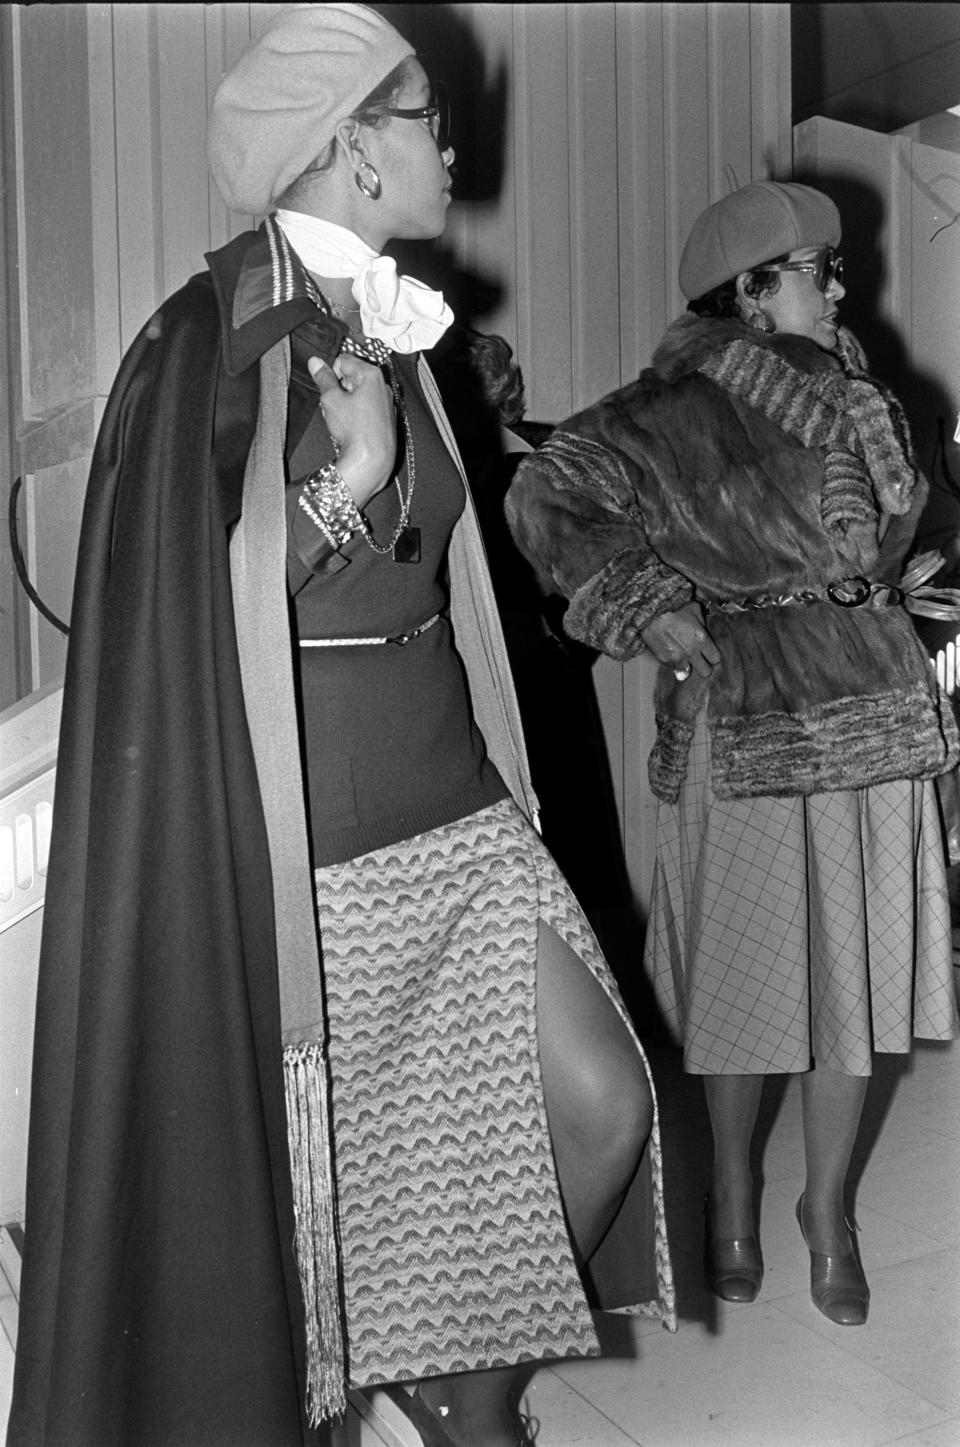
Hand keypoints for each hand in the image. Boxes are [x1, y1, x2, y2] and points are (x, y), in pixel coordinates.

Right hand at [308, 354, 396, 509]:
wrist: (371, 460)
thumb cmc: (354, 429)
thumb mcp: (331, 399)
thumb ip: (323, 378)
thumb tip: (315, 362)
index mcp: (371, 375)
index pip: (343, 360)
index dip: (331, 374)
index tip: (328, 390)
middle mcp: (383, 385)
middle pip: (352, 377)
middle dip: (339, 389)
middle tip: (334, 406)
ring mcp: (387, 402)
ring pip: (359, 394)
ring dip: (347, 402)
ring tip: (342, 419)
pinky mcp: (387, 418)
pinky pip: (367, 408)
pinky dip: (357, 413)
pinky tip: (353, 427)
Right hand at [641, 602, 719, 679]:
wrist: (650, 612)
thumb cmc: (672, 608)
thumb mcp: (694, 609)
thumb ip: (702, 622)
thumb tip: (703, 628)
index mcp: (701, 639)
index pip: (715, 658)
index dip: (713, 655)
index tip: (709, 653)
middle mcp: (691, 651)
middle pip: (705, 671)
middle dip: (704, 665)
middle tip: (699, 659)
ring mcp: (677, 658)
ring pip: (688, 670)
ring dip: (686, 662)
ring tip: (681, 651)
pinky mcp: (664, 660)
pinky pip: (673, 665)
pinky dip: (673, 660)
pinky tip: (670, 648)